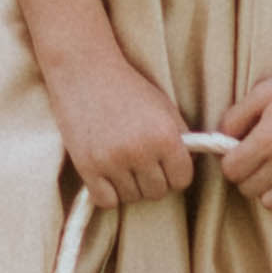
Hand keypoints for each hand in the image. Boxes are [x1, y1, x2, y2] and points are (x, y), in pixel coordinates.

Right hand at [38, 33, 196, 209]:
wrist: (84, 71)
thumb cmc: (127, 88)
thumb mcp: (164, 107)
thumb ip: (179, 139)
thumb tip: (188, 168)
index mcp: (165, 136)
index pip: (182, 180)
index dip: (174, 172)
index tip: (164, 162)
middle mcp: (141, 151)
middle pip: (157, 193)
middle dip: (151, 179)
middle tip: (139, 159)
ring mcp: (112, 161)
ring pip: (132, 198)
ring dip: (129, 185)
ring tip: (120, 160)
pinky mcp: (87, 167)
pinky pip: (106, 201)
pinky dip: (107, 192)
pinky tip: (105, 173)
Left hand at [216, 40, 271, 224]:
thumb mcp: (263, 92)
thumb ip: (236, 117)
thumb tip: (222, 139)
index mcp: (269, 138)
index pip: (232, 170)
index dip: (231, 162)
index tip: (240, 153)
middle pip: (248, 188)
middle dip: (247, 175)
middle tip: (259, 160)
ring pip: (270, 203)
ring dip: (267, 191)